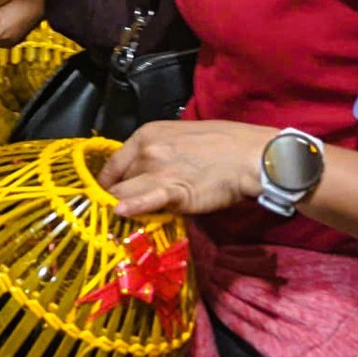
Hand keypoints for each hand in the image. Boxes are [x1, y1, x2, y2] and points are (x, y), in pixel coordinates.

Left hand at [96, 119, 275, 218]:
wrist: (250, 156)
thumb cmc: (222, 144)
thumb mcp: (179, 137)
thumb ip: (157, 153)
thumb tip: (144, 171)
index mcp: (146, 134)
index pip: (113, 163)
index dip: (107, 182)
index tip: (107, 194)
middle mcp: (147, 150)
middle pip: (117, 180)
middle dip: (115, 197)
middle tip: (116, 212)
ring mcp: (158, 170)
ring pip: (124, 194)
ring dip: (122, 208)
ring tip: (120, 222)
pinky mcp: (174, 191)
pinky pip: (145, 201)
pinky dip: (132, 208)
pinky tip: (121, 213)